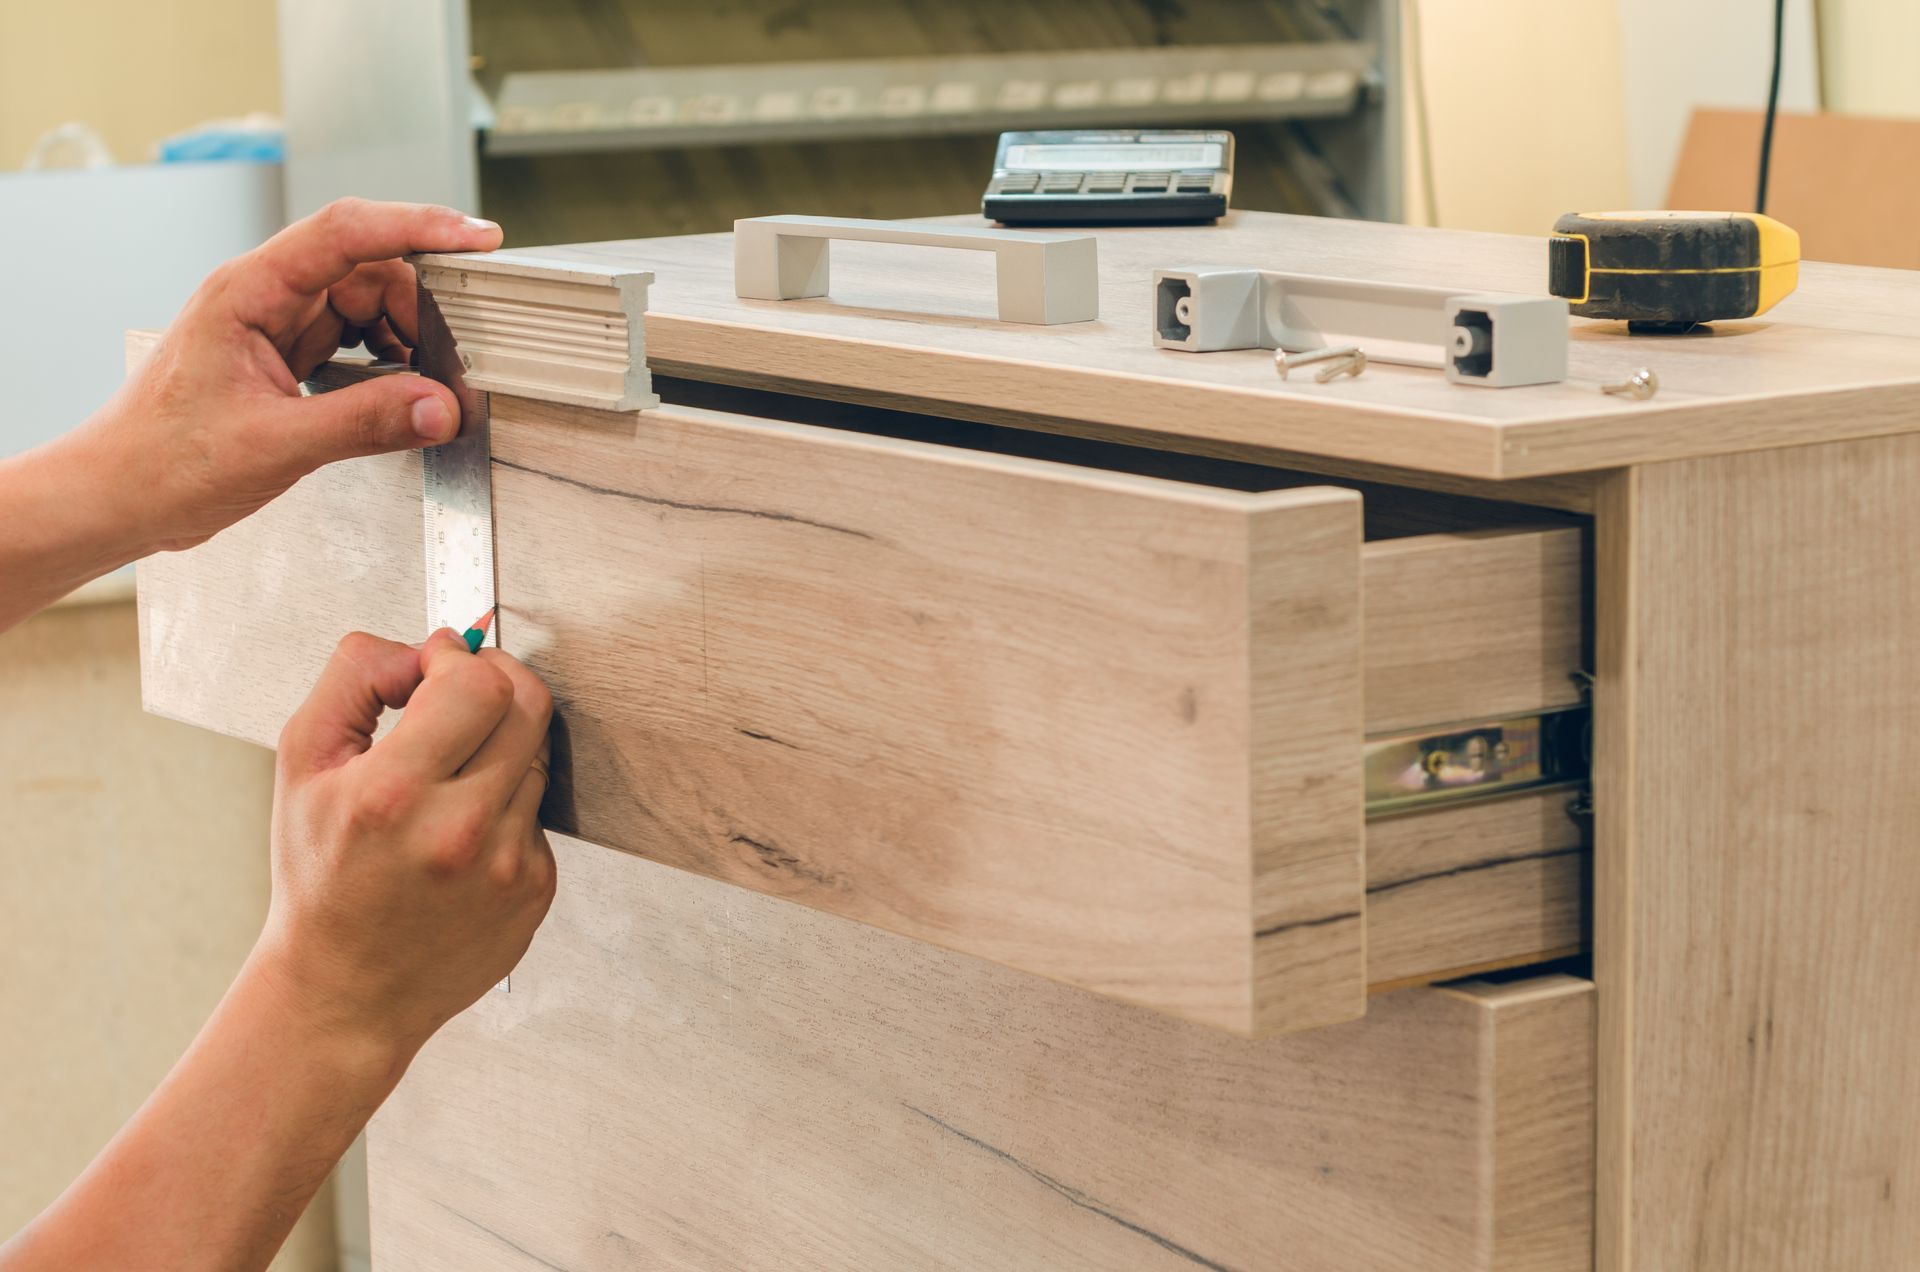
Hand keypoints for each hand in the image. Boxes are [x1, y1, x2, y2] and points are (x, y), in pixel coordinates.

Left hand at [82, 197, 503, 552]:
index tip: (474, 237)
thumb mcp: (274, 445)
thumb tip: (439, 407)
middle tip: (452, 355)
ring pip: (364, 306)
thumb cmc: (161, 463)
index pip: (346, 233)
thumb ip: (364, 423)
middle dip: (418, 306)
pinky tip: (397, 394)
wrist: (116, 498)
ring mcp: (274, 328)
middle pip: (366, 269)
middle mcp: (263, 298)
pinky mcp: (285, 360)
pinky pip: (352, 342)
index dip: (418, 226)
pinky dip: (386, 363)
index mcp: (247, 292)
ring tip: (424, 381)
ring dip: (403, 337)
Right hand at [255, 629, 555, 1069]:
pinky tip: (460, 832)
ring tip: (446, 776)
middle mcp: (460, 832)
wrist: (344, 991)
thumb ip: (354, 681)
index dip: (459, 657)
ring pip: (535, 754)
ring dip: (498, 744)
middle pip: (528, 705)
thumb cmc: (320, 879)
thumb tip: (419, 646)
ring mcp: (508, 864)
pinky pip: (538, 810)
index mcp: (394, 796)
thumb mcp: (302, 766)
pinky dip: (506, 802)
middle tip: (459, 691)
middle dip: (496, 679)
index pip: (477, 683)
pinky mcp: (537, 887)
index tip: (436, 665)